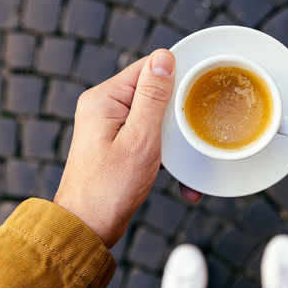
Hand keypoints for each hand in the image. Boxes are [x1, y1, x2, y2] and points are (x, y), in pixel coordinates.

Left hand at [53, 49, 197, 246]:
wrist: (87, 229)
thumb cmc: (109, 188)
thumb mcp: (140, 138)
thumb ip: (153, 96)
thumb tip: (164, 57)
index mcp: (105, 99)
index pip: (148, 68)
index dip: (176, 79)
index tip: (199, 93)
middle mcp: (104, 108)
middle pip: (154, 94)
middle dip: (178, 116)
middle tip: (195, 134)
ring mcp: (109, 127)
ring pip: (155, 119)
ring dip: (175, 141)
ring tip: (188, 162)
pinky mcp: (117, 146)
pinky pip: (148, 139)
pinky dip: (165, 156)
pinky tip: (181, 177)